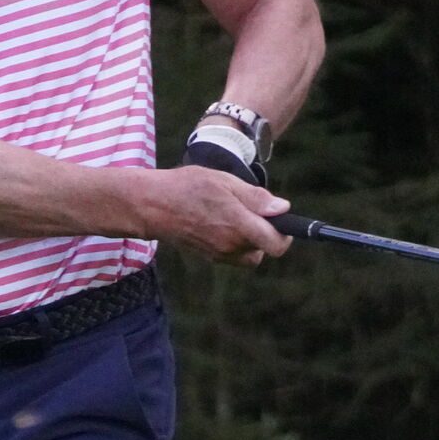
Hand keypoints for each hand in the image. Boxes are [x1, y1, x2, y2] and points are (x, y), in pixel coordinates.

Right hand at [135, 164, 291, 264]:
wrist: (152, 206)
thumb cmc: (187, 187)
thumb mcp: (225, 182)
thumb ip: (256, 198)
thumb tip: (282, 209)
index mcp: (239, 226)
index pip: (276, 244)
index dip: (285, 234)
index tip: (281, 220)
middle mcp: (231, 246)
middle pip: (264, 250)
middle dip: (265, 233)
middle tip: (252, 211)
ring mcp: (219, 254)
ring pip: (249, 255)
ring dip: (250, 241)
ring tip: (235, 217)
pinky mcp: (209, 257)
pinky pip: (233, 256)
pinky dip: (235, 244)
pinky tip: (221, 223)